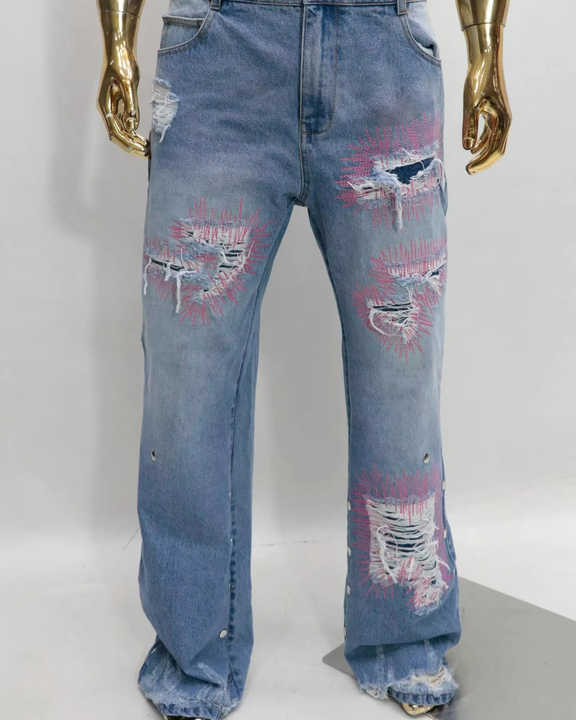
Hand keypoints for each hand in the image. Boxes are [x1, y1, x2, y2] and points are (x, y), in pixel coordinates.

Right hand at [97, 36, 148, 156]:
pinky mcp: (122, 104)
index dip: (128, 143)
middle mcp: (108, 109)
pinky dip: (136, 132)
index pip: (115, 132)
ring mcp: (114, 107)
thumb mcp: (128, 83)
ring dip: (135, 141)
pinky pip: (128, 123)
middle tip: (148, 154)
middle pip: (118, 135)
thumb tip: (133, 125)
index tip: (141, 149)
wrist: (121, 49)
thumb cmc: (122, 63)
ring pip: (124, 131)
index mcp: (105, 106)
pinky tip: (147, 138)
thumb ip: (131, 105)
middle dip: (132, 146)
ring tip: (149, 150)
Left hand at [462, 23, 510, 174]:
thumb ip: (469, 127)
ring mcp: (499, 116)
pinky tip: (471, 150)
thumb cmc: (478, 80)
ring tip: (469, 164)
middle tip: (468, 171)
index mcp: (502, 121)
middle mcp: (504, 121)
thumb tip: (467, 148)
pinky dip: (481, 143)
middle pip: (496, 149)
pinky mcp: (493, 112)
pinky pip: (489, 133)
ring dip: (482, 154)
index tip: (468, 170)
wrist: (485, 60)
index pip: (495, 149)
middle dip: (483, 162)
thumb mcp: (470, 105)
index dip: (483, 163)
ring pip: (493, 142)